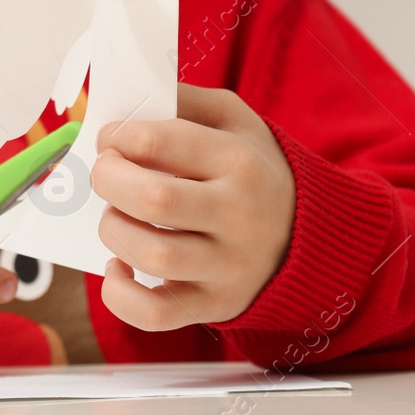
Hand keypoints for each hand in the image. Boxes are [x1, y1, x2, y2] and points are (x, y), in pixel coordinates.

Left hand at [90, 83, 295, 329]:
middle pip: (153, 199)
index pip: (157, 141)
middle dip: (109, 181)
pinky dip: (120, 295)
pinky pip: (154, 314)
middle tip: (105, 174)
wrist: (308, 235)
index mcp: (240, 161)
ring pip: (151, 256)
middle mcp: (239, 215)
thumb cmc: (253, 170)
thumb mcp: (234, 120)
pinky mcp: (215, 305)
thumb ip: (182, 101)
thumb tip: (126, 100)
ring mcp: (228, 266)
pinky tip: (118, 267)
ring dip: (114, 231)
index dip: (117, 137)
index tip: (111, 139)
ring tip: (118, 216)